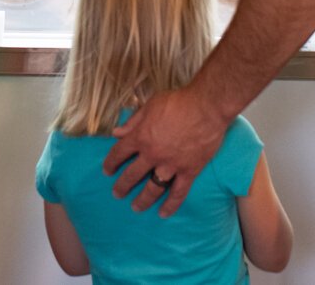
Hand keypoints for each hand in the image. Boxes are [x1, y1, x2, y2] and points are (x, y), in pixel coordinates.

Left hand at [102, 88, 227, 215]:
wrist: (207, 107)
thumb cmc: (179, 101)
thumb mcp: (151, 105)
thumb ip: (133, 121)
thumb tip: (116, 132)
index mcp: (141, 136)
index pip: (119, 153)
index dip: (111, 162)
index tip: (107, 171)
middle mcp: (152, 154)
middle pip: (132, 175)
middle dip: (122, 185)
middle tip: (117, 193)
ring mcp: (171, 165)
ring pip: (152, 188)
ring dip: (142, 200)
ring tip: (136, 207)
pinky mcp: (189, 171)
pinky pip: (178, 192)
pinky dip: (171, 205)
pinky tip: (163, 213)